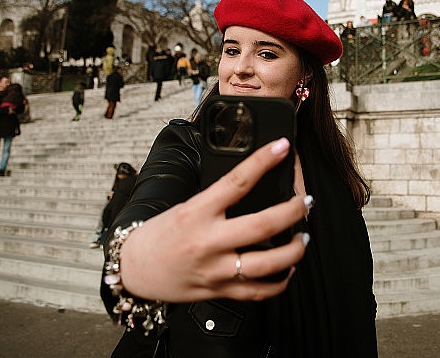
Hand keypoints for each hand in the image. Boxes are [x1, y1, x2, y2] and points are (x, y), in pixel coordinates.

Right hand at [118, 138, 309, 302]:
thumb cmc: (160, 234)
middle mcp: (208, 242)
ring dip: (294, 250)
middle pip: (263, 225)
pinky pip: (258, 292)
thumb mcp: (186, 206)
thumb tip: (251, 182)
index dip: (262, 161)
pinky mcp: (218, 291)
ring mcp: (215, 270)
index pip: (236, 181)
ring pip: (267, 264)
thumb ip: (217, 200)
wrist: (134, 269)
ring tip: (303, 238)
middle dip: (293, 211)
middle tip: (305, 202)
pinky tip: (288, 269)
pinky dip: (279, 282)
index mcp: (197, 212)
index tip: (281, 147)